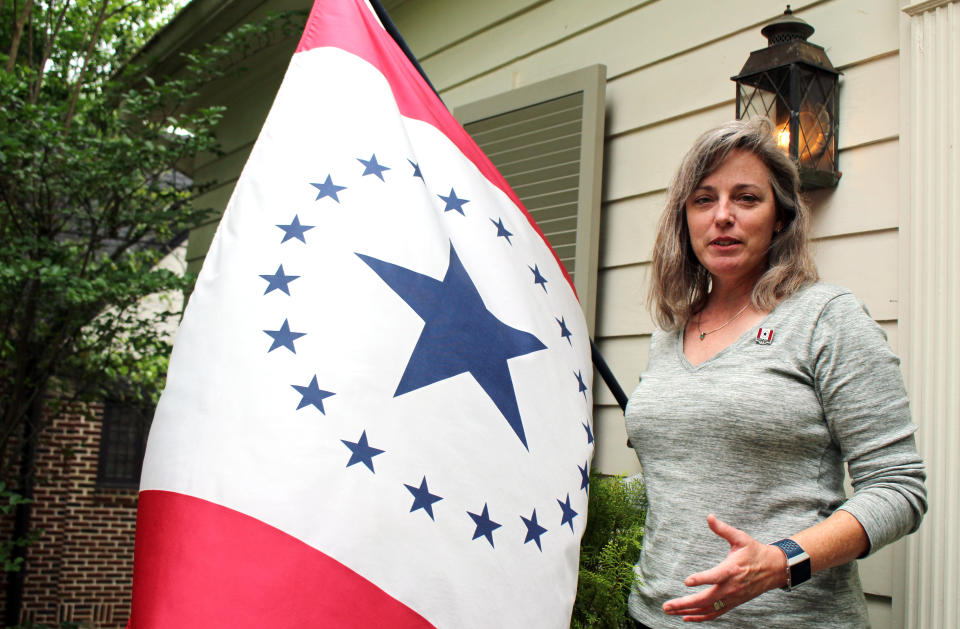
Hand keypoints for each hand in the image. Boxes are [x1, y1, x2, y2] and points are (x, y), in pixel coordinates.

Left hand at [662, 514, 785, 621]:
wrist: (774, 569)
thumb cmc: (755, 552)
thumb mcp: (741, 538)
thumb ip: (723, 529)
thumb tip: (709, 517)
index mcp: (732, 569)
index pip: (715, 576)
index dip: (701, 579)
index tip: (687, 581)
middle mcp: (731, 587)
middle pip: (706, 599)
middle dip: (684, 603)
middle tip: (666, 605)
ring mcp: (732, 598)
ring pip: (708, 609)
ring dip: (688, 611)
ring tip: (670, 611)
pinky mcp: (733, 603)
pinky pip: (715, 613)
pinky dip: (700, 617)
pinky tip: (686, 617)